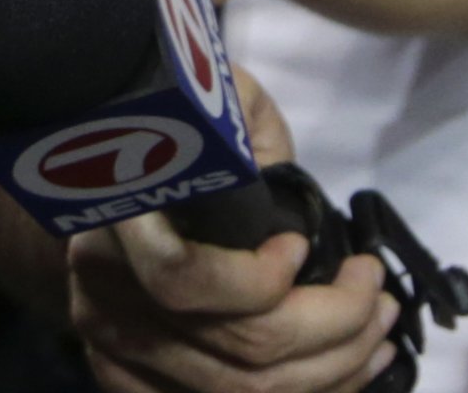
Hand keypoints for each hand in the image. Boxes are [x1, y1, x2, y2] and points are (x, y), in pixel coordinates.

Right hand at [70, 71, 399, 392]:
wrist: (89, 169)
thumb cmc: (163, 129)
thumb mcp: (203, 103)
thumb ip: (239, 130)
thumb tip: (280, 175)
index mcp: (113, 223)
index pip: (187, 281)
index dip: (264, 277)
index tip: (302, 242)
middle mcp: (105, 298)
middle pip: (241, 349)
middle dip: (337, 325)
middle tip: (379, 292)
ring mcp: (118, 349)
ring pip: (249, 391)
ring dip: (337, 367)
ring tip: (378, 328)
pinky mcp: (131, 378)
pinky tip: (346, 369)